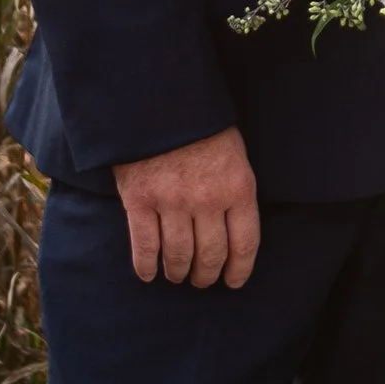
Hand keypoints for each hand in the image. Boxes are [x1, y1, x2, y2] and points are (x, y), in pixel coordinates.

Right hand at [114, 126, 260, 287]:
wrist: (159, 101)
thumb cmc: (201, 127)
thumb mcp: (234, 154)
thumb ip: (235, 190)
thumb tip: (233, 228)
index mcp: (237, 188)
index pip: (245, 243)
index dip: (239, 269)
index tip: (233, 281)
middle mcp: (207, 200)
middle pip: (211, 255)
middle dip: (206, 274)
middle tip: (201, 279)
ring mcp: (172, 202)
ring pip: (178, 256)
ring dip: (178, 272)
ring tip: (177, 275)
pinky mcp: (139, 200)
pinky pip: (144, 246)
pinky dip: (146, 266)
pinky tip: (148, 274)